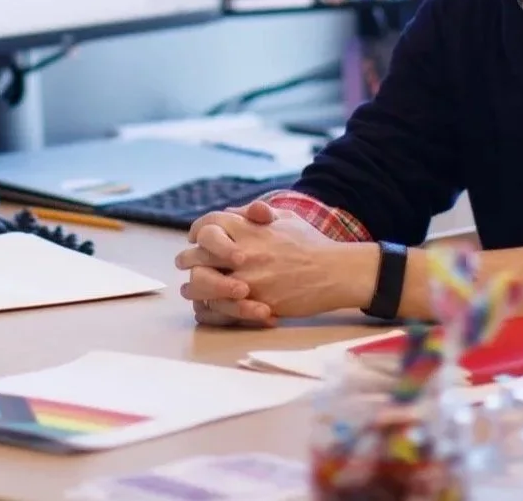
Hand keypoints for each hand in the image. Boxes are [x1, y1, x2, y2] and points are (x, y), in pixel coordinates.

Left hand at [177, 201, 374, 322]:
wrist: (335, 272)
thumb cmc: (310, 244)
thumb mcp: (284, 218)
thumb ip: (254, 214)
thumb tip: (229, 213)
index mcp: (247, 229)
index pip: (205, 226)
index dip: (196, 232)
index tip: (195, 239)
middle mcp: (241, 252)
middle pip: (193, 256)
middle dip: (187, 261)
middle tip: (188, 265)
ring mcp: (246, 279)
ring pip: (199, 285)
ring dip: (193, 288)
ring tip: (193, 290)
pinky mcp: (253, 304)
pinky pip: (218, 308)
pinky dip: (210, 308)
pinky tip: (210, 305)